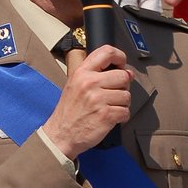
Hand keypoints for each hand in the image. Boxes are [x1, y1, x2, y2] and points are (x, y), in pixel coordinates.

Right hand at [42, 45, 132, 159]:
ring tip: (109, 107)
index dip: (120, 57)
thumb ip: (97, 75)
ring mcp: (98, 99)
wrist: (61, 135)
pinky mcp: (106, 115)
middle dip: (123, 86)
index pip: (107, 52)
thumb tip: (126, 72)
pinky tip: (110, 118)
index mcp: (82, 73)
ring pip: (127, 95)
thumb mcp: (75, 84)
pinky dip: (122, 116)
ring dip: (122, 104)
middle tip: (113, 94)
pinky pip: (126, 111)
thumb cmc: (69, 111)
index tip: (122, 65)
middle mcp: (90, 83)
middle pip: (123, 76)